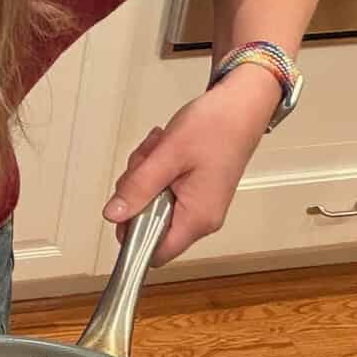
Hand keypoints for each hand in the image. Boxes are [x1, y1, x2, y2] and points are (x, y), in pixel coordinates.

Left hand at [101, 73, 277, 265]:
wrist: (243, 103)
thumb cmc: (215, 126)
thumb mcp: (167, 156)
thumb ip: (138, 188)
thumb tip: (113, 215)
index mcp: (197, 218)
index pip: (156, 253)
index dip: (132, 235)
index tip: (122, 206)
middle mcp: (201, 218)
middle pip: (148, 223)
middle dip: (137, 191)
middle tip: (146, 162)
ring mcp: (199, 204)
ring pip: (152, 202)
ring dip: (145, 174)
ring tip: (158, 148)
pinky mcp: (196, 190)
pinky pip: (163, 189)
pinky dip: (155, 169)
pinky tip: (163, 148)